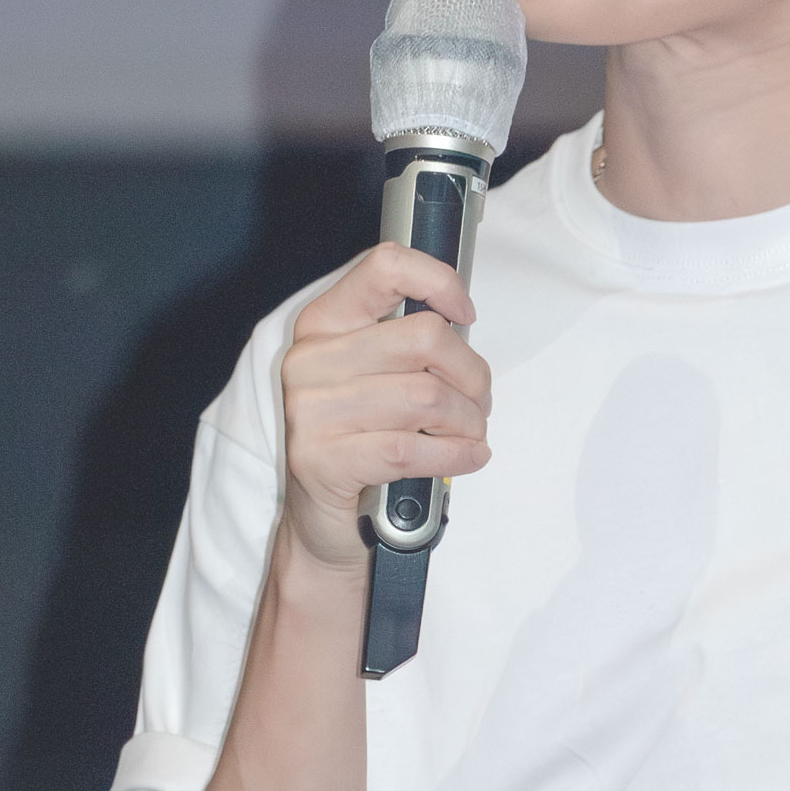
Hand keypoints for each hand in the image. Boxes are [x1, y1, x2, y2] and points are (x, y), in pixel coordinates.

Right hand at [278, 244, 491, 569]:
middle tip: (479, 403)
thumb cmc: (361, 443)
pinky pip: (412, 448)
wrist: (325, 523)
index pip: (384, 267)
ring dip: (468, 421)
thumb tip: (462, 324)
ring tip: (471, 435)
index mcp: (324, 324)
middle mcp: (311, 360)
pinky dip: (456, 454)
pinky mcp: (321, 459)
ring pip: (426, 397)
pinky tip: (467, 457)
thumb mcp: (377, 379)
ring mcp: (311, 410)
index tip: (464, 314)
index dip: (439, 281)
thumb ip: (408, 345)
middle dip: (472, 375)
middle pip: (425, 338)